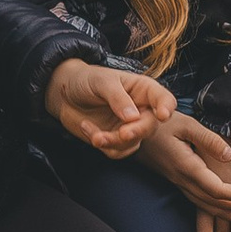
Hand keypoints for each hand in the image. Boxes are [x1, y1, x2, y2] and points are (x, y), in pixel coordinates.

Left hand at [45, 58, 176, 154]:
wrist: (64, 94)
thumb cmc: (86, 80)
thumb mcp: (101, 82)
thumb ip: (117, 97)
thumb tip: (133, 117)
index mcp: (143, 90)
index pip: (164, 99)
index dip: (166, 107)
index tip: (162, 115)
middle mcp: (140, 110)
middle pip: (150, 126)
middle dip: (137, 131)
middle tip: (123, 134)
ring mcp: (129, 127)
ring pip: (133, 143)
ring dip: (114, 142)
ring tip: (95, 135)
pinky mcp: (115, 140)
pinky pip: (116, 151)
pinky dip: (102, 143)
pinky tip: (87, 128)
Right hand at [141, 110, 230, 231]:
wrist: (132, 130)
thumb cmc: (161, 123)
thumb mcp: (187, 124)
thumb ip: (209, 140)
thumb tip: (230, 156)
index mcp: (186, 166)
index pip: (215, 189)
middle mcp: (181, 179)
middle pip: (211, 201)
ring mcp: (177, 182)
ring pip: (203, 205)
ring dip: (225, 211)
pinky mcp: (176, 181)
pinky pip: (196, 200)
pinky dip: (212, 208)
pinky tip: (222, 208)